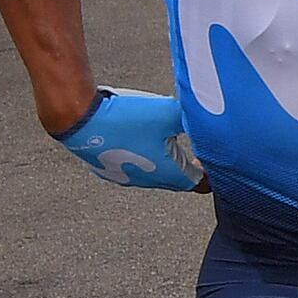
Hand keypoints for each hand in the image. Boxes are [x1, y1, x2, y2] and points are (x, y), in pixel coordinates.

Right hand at [55, 89, 204, 190]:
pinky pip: (134, 167)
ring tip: (169, 141)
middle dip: (191, 166)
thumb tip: (212, 117)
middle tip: (198, 149)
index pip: (201, 185)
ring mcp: (127, 178)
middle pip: (179, 180)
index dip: (213, 173)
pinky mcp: (109, 170)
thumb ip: (193, 117)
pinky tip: (141, 139)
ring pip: (155, 174)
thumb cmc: (124, 120)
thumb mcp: (168, 112)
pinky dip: (143, 156)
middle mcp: (149, 182)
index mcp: (169, 174)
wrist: (80, 121)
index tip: (217, 160)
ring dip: (166, 160)